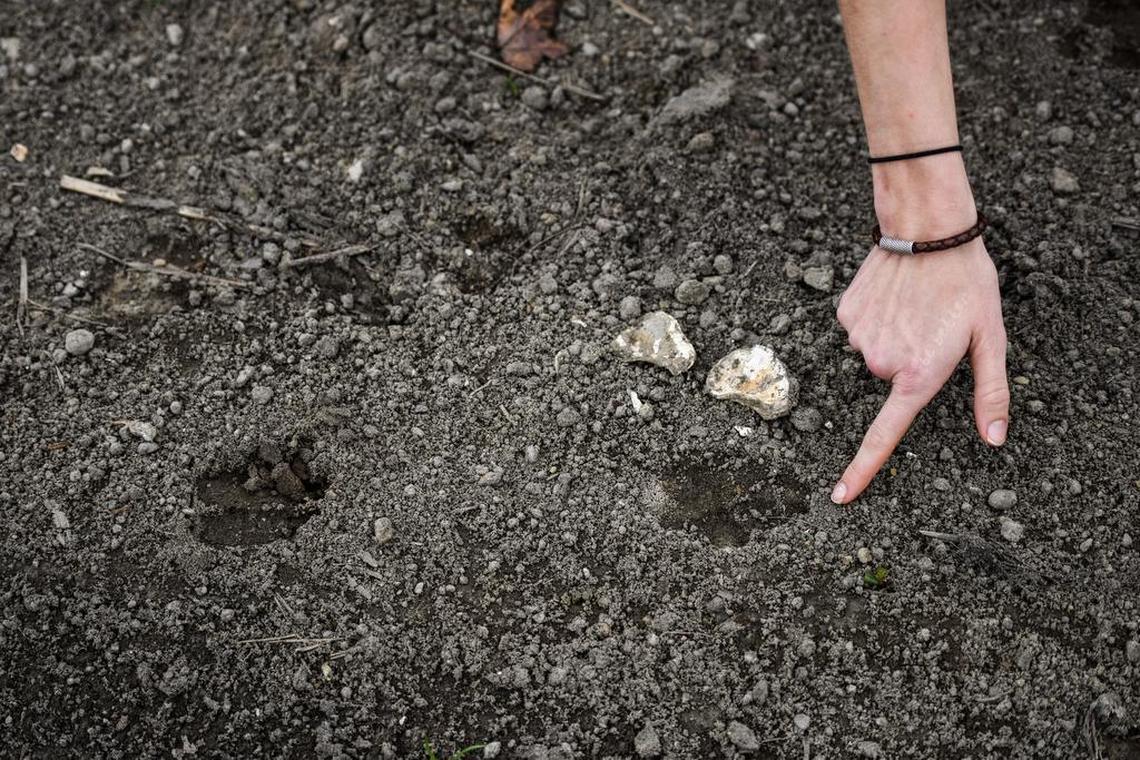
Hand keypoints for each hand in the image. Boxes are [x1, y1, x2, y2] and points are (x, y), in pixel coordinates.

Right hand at [831, 237, 1008, 503]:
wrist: (927, 229)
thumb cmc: (967, 282)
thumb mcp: (991, 338)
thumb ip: (991, 393)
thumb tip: (994, 438)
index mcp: (919, 374)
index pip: (886, 434)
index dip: (862, 469)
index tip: (840, 496)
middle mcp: (882, 363)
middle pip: (892, 377)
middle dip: (910, 359)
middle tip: (932, 325)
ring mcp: (859, 338)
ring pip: (875, 351)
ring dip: (894, 334)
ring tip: (914, 303)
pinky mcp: (845, 315)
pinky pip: (860, 328)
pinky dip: (876, 316)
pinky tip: (894, 293)